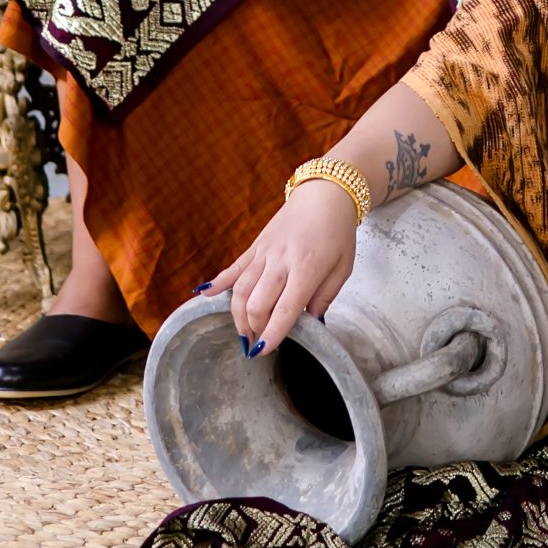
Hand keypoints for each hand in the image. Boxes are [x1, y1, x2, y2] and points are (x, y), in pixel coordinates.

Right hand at [205, 180, 359, 355]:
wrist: (325, 194)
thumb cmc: (337, 232)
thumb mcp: (343, 268)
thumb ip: (325, 297)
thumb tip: (312, 324)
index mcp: (306, 268)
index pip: (284, 309)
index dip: (272, 334)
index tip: (263, 352)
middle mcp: (281, 261)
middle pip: (256, 303)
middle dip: (254, 329)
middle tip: (257, 345)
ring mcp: (264, 253)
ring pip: (240, 289)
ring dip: (238, 316)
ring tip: (243, 334)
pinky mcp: (255, 246)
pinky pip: (233, 268)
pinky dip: (217, 282)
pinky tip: (203, 294)